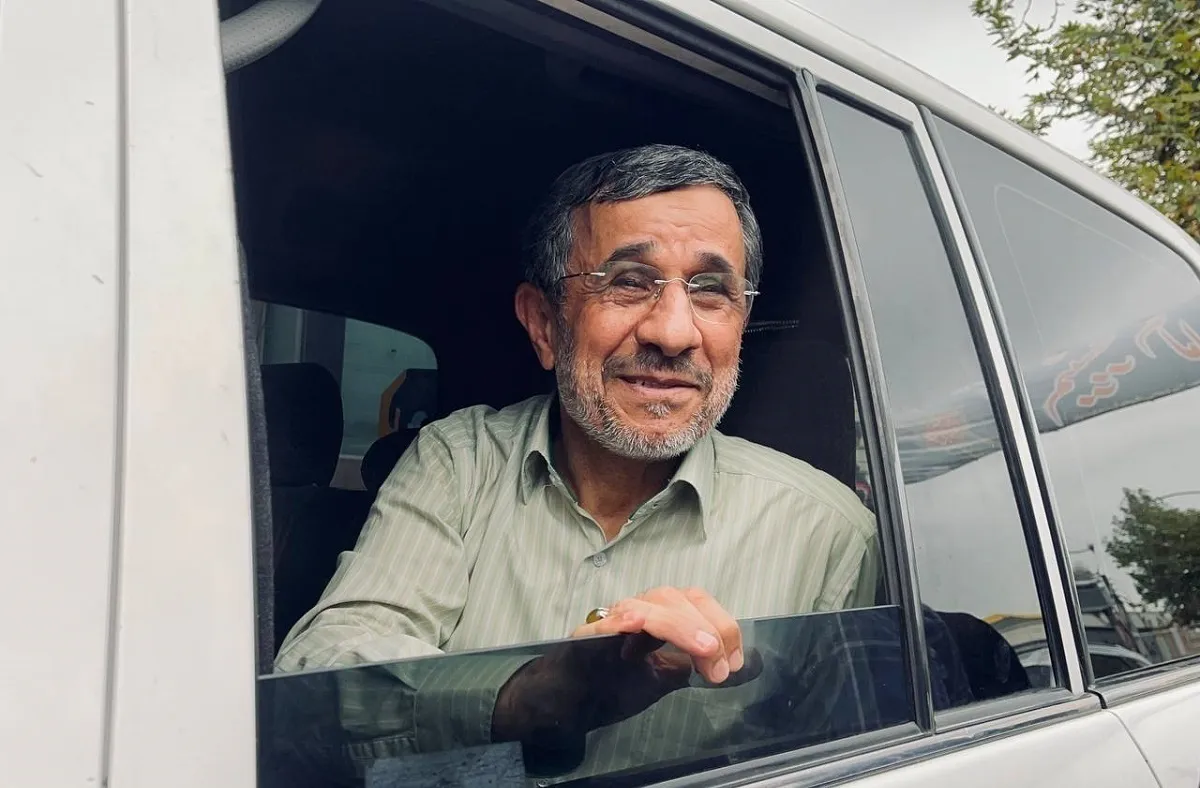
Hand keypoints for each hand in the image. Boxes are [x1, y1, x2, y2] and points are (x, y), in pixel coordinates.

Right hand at [491, 587, 755, 760]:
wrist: (563, 704)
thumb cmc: (608, 689)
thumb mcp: (659, 679)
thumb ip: (686, 666)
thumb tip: (727, 662)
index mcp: (654, 616)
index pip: (694, 601)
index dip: (722, 623)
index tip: (737, 660)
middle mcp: (634, 610)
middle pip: (678, 597)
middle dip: (710, 627)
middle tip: (724, 667)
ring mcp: (610, 620)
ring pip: (651, 605)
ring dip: (684, 627)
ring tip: (707, 652)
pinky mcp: (586, 637)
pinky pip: (608, 622)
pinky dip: (626, 619)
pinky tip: (638, 624)